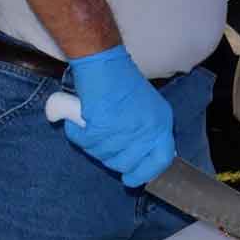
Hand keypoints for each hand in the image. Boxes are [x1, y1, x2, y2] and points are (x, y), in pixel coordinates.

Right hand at [65, 45, 175, 186]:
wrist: (104, 61)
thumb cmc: (121, 82)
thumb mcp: (146, 108)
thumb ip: (146, 133)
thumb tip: (138, 160)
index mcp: (161, 123)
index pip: (161, 160)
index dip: (144, 173)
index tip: (131, 178)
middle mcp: (148, 128)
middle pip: (126, 163)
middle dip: (109, 157)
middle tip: (101, 139)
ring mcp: (127, 128)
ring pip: (103, 155)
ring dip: (92, 142)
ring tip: (93, 120)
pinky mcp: (104, 125)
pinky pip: (85, 141)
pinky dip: (77, 132)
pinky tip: (80, 118)